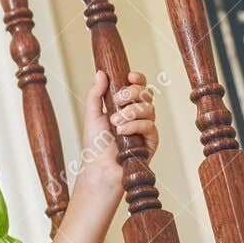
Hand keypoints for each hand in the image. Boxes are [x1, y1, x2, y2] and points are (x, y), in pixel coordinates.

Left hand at [74, 70, 158, 199]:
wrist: (99, 169)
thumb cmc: (95, 146)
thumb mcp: (92, 115)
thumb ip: (95, 94)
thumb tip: (101, 73)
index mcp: (125, 107)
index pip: (138, 88)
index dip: (138, 79)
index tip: (130, 76)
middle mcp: (137, 116)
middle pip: (146, 94)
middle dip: (133, 93)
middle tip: (117, 99)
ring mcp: (145, 128)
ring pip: (149, 109)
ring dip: (131, 112)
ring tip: (115, 122)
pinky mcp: (151, 142)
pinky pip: (150, 126)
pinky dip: (135, 126)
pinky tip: (122, 131)